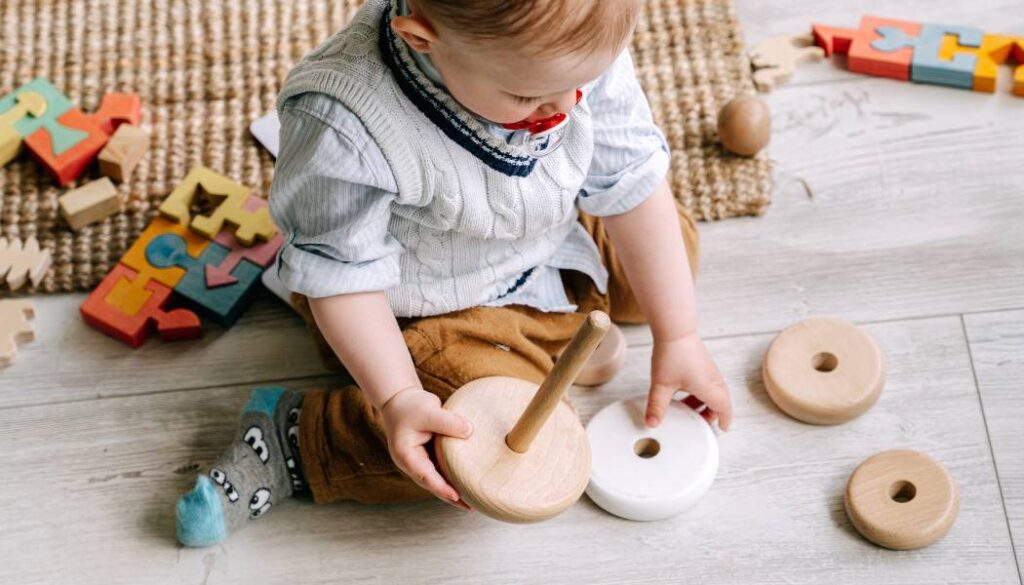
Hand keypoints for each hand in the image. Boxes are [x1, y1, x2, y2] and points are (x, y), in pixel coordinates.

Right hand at [380, 387, 473, 509]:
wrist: (399, 398)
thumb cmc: (410, 405)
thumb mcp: (429, 411)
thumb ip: (448, 422)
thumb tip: (470, 431)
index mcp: (406, 456)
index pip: (426, 476)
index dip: (442, 488)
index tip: (457, 497)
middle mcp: (412, 462)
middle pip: (433, 484)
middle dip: (450, 496)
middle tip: (470, 507)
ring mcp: (419, 460)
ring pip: (437, 479)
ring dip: (453, 488)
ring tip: (473, 499)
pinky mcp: (427, 455)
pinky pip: (441, 469)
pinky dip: (452, 475)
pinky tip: (466, 480)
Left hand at [646, 333, 732, 430]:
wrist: (675, 330)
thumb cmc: (672, 354)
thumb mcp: (661, 385)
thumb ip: (657, 406)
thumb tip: (652, 423)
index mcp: (709, 388)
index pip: (725, 409)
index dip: (724, 421)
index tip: (721, 430)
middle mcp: (714, 380)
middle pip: (721, 402)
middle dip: (712, 414)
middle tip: (698, 423)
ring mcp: (710, 371)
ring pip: (714, 393)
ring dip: (705, 403)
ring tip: (688, 410)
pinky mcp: (703, 364)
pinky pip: (708, 384)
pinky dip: (701, 393)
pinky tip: (684, 393)